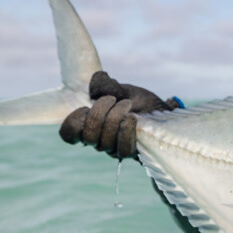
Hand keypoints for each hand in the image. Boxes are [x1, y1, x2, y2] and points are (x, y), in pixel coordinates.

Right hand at [59, 71, 179, 158]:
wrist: (163, 113)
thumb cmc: (139, 102)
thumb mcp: (124, 90)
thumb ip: (108, 86)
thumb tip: (97, 79)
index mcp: (90, 125)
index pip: (68, 135)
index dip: (72, 123)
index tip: (86, 107)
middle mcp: (99, 140)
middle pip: (88, 136)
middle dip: (98, 113)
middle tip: (113, 99)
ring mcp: (115, 149)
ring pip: (104, 142)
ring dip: (114, 119)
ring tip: (126, 104)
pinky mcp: (132, 153)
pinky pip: (123, 148)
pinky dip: (126, 130)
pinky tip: (132, 118)